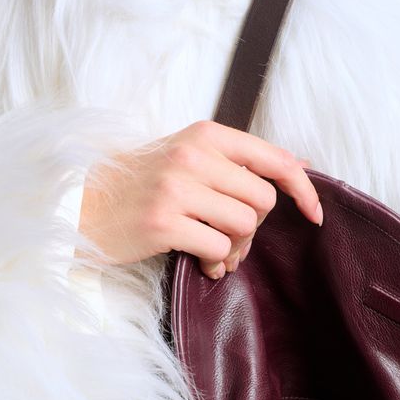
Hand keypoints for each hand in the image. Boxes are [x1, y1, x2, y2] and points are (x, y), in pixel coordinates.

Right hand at [76, 119, 319, 278]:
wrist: (84, 203)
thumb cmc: (142, 183)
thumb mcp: (190, 156)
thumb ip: (240, 160)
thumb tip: (301, 162)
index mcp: (205, 134)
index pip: (274, 159)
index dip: (304, 189)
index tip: (315, 215)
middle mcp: (192, 155)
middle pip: (263, 200)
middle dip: (256, 227)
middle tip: (233, 238)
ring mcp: (176, 188)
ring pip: (244, 225)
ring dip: (237, 248)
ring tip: (218, 253)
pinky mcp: (164, 222)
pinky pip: (218, 248)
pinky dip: (217, 263)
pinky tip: (204, 264)